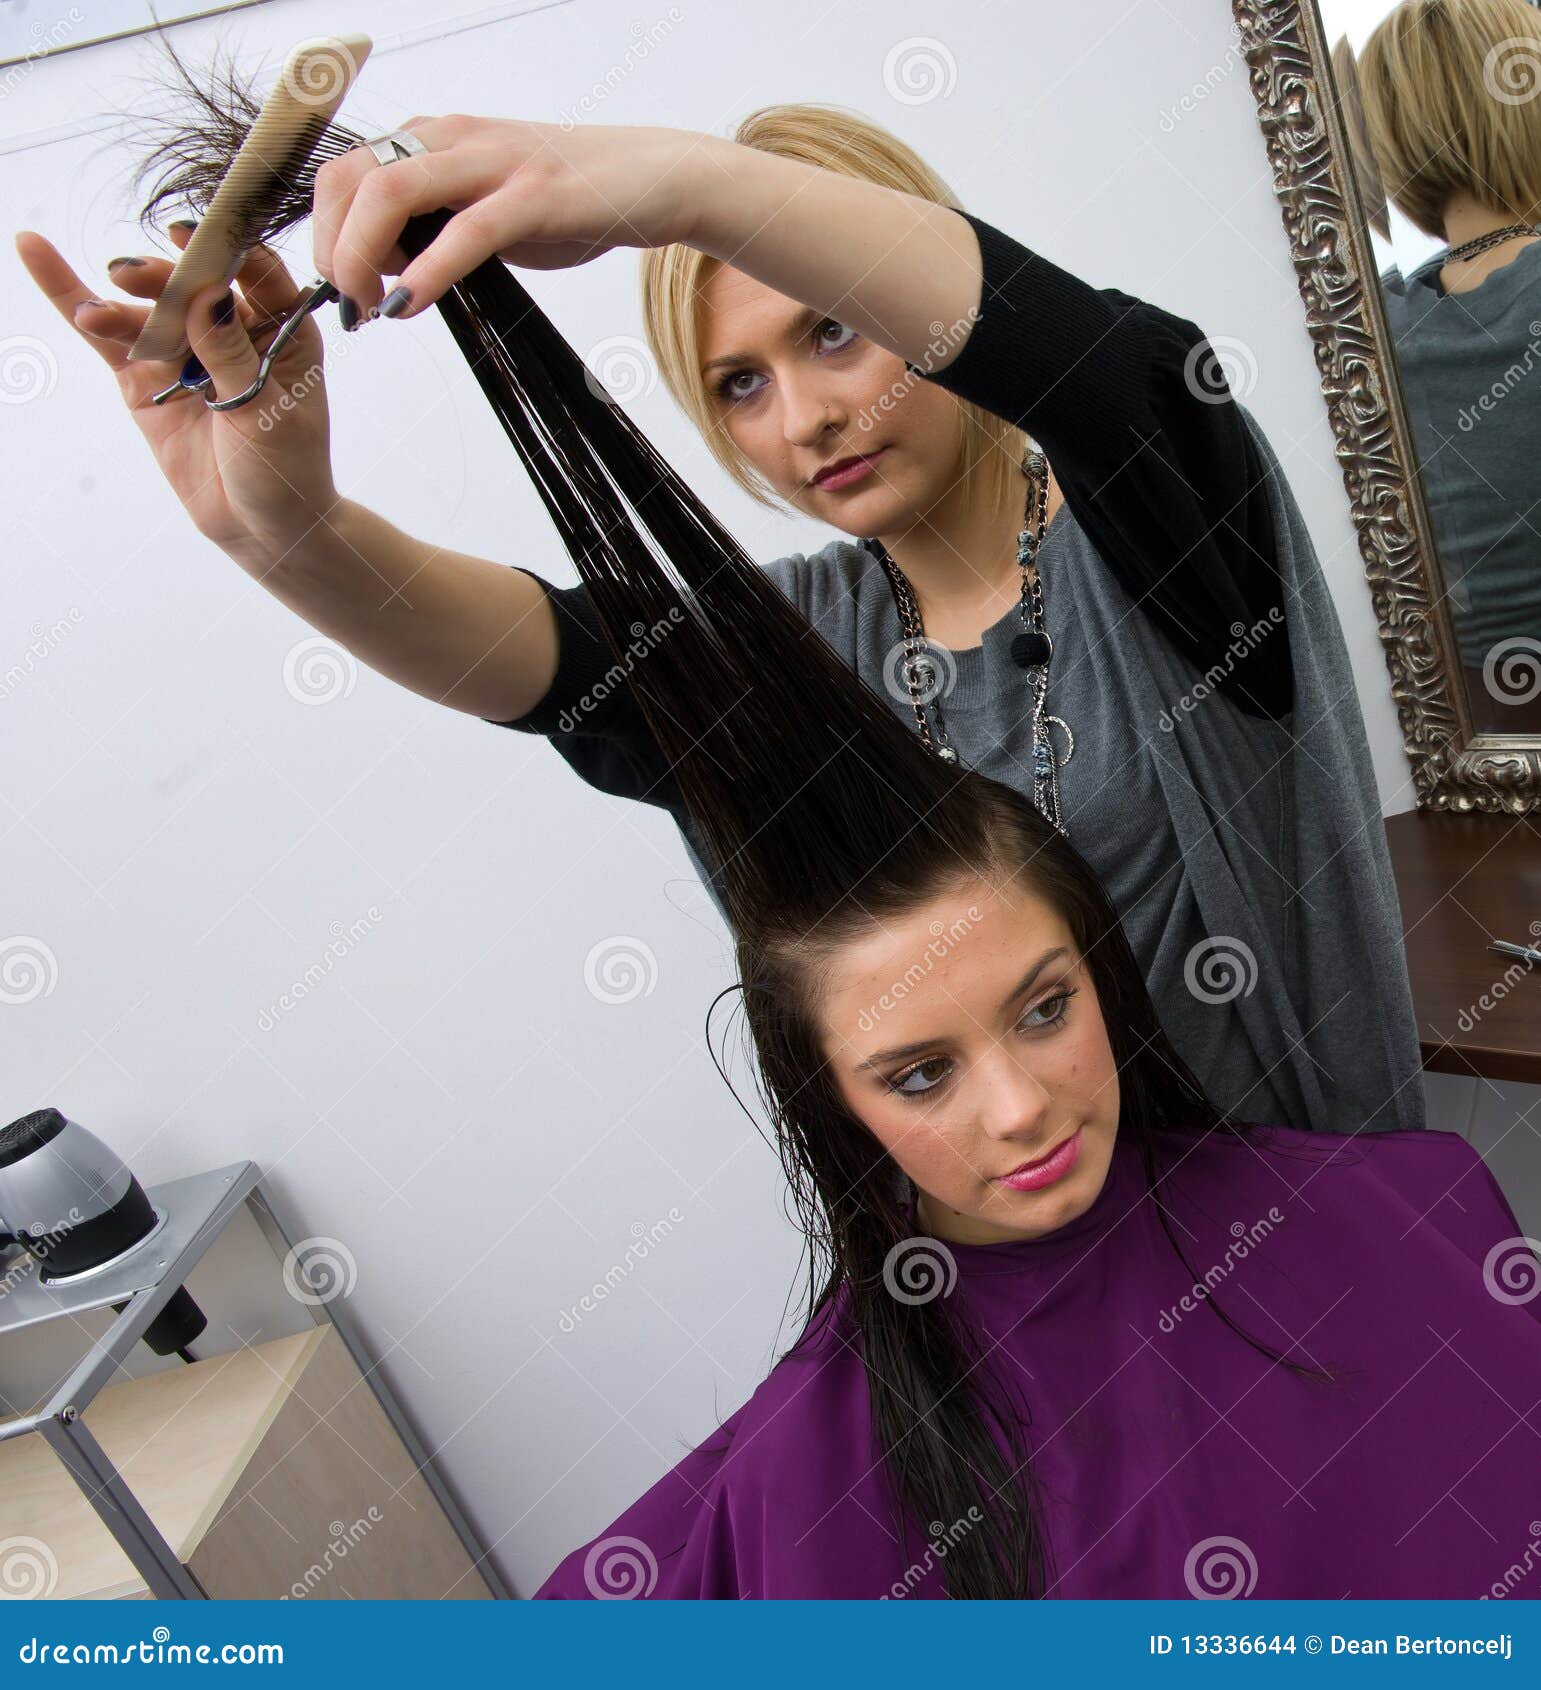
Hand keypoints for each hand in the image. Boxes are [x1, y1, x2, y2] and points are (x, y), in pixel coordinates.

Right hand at [15, 221, 339, 560]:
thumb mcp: (268, 413)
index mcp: (282, 329)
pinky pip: (109, 334)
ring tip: (99, 315)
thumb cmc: (285, 470)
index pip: (252, 270)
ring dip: (120, 303)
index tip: (188, 236)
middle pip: (190, 283)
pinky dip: (73, 299)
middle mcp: (232, 329)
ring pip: (147, 309)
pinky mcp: (146, 377)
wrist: (260, 528)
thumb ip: (231, 354)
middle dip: (161, 277)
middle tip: (131, 276)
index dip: (222, 247)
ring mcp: (184, 351)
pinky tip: (37, 253)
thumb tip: (205, 293)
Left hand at [311, 116, 710, 319]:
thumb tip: (397, 265)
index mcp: (436, 137)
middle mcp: (452, 137)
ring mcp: (491, 164)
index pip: (347, 172)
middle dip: (331, 248)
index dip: (325, 232)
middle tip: (347, 304)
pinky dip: (427, 272)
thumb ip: (442, 224)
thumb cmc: (572, 198)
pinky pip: (464, 232)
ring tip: (370, 309)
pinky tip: (409, 306)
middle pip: (352, 179)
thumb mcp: (490, 205)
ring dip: (362, 257)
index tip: (341, 286)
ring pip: (391, 193)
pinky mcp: (532, 196)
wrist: (652, 179)